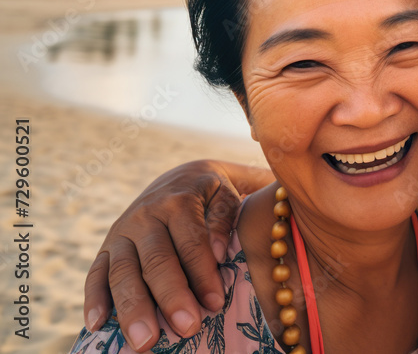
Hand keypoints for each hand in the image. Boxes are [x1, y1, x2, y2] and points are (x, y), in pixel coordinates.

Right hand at [83, 159, 270, 349]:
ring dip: (133, 308)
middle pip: (156, 260)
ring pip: (123, 272)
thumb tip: (217, 253)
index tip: (216, 303)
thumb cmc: (211, 196)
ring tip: (145, 342)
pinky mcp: (105, 248)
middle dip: (171, 297)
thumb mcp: (225, 196)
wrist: (180, 178)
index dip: (202, 273)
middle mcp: (145, 216)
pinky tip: (97, 325)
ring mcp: (121, 232)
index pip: (190, 241)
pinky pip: (95, 274)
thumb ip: (224, 220)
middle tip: (187, 328)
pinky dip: (93, 300)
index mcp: (178, 201)